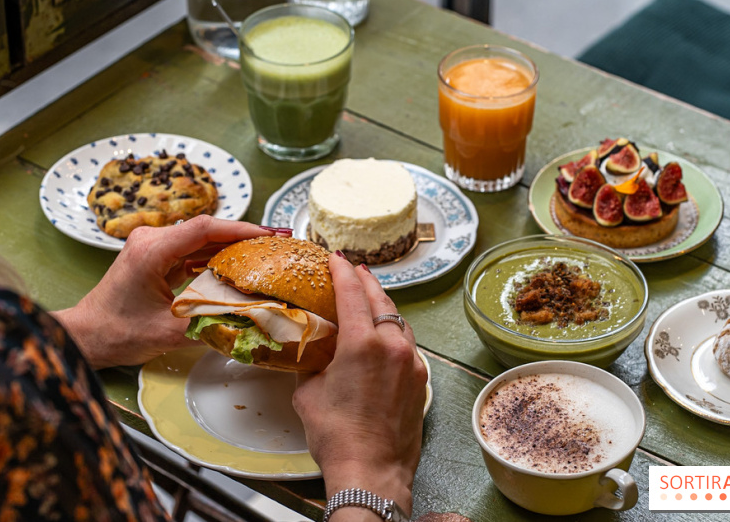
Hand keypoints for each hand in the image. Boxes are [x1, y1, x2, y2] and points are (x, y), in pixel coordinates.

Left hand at [53, 215, 289, 368]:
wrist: (85, 337)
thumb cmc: (118, 333)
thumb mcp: (172, 331)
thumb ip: (213, 320)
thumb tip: (251, 317)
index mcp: (152, 250)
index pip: (205, 228)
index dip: (240, 229)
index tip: (267, 235)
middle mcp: (151, 240)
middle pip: (205, 229)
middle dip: (241, 236)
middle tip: (273, 245)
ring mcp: (151, 246)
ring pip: (200, 239)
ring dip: (229, 246)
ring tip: (261, 253)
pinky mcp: (154, 257)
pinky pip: (190, 250)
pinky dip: (214, 256)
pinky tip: (236, 265)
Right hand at [293, 255, 427, 519]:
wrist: (372, 470)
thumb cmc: (336, 435)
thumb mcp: (309, 392)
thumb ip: (314, 364)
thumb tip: (314, 354)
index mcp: (362, 343)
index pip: (353, 293)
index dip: (343, 272)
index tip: (337, 258)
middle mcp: (392, 346)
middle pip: (382, 301)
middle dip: (367, 283)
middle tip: (356, 270)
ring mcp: (411, 363)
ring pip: (400, 322)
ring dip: (384, 307)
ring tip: (371, 299)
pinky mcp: (420, 380)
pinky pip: (408, 345)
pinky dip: (395, 334)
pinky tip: (385, 337)